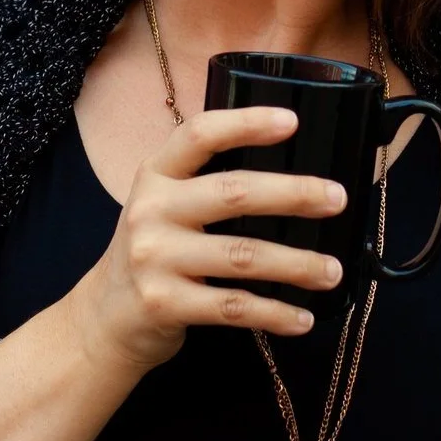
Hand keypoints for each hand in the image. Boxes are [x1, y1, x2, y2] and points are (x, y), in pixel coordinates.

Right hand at [71, 106, 348, 374]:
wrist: (104, 319)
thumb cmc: (153, 252)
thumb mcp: (163, 206)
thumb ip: (206, 185)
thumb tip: (294, 177)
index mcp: (155, 175)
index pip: (199, 135)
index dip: (245, 124)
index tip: (291, 121)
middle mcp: (150, 210)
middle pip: (233, 193)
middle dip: (293, 194)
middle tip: (337, 199)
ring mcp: (154, 259)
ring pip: (242, 257)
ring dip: (297, 264)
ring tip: (332, 270)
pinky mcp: (164, 304)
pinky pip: (232, 307)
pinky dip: (274, 313)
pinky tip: (302, 317)